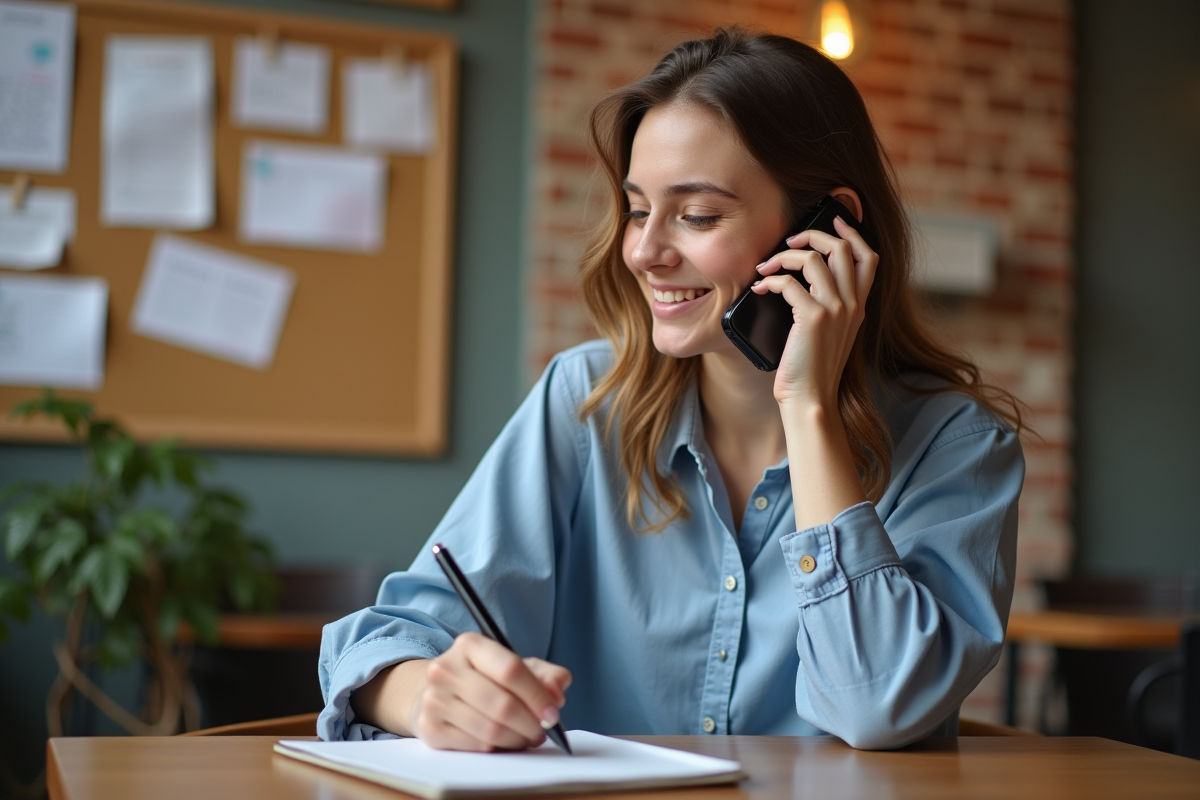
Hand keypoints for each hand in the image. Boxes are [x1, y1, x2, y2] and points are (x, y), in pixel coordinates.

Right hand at [409, 632, 571, 751]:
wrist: (436, 692)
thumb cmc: (482, 678)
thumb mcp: (514, 666)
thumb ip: (545, 674)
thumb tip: (557, 692)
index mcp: (469, 645)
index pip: (511, 670)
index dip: (537, 695)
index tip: (553, 713)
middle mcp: (446, 669)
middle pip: (502, 705)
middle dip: (530, 724)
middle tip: (542, 731)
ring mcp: (434, 699)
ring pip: (490, 730)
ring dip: (517, 739)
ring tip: (526, 737)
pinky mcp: (430, 728)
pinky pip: (476, 746)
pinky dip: (498, 748)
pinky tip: (504, 742)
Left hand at [751, 215, 877, 408]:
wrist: (810, 399)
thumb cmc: (811, 370)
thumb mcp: (830, 335)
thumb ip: (830, 309)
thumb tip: (801, 281)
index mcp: (859, 307)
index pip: (868, 257)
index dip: (853, 233)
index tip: (835, 220)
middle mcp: (852, 304)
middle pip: (842, 248)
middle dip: (814, 233)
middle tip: (790, 238)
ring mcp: (835, 310)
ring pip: (814, 258)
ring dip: (784, 255)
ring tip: (766, 266)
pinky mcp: (813, 318)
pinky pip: (789, 282)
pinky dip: (770, 280)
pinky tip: (759, 288)